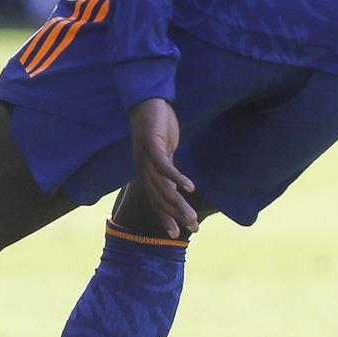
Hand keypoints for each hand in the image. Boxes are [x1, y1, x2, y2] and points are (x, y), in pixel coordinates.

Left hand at [128, 97, 196, 238]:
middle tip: (193, 228)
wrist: (147, 103)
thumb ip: (168, 169)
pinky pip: (164, 167)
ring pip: (163, 187)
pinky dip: (177, 178)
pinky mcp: (152, 145)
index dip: (165, 217)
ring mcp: (146, 158)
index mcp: (148, 172)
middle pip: (159, 199)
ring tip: (191, 216)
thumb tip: (177, 185)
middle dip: (175, 216)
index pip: (156, 200)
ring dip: (178, 203)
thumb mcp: (166, 152)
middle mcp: (144, 169)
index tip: (175, 234)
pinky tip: (190, 187)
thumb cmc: (157, 128)